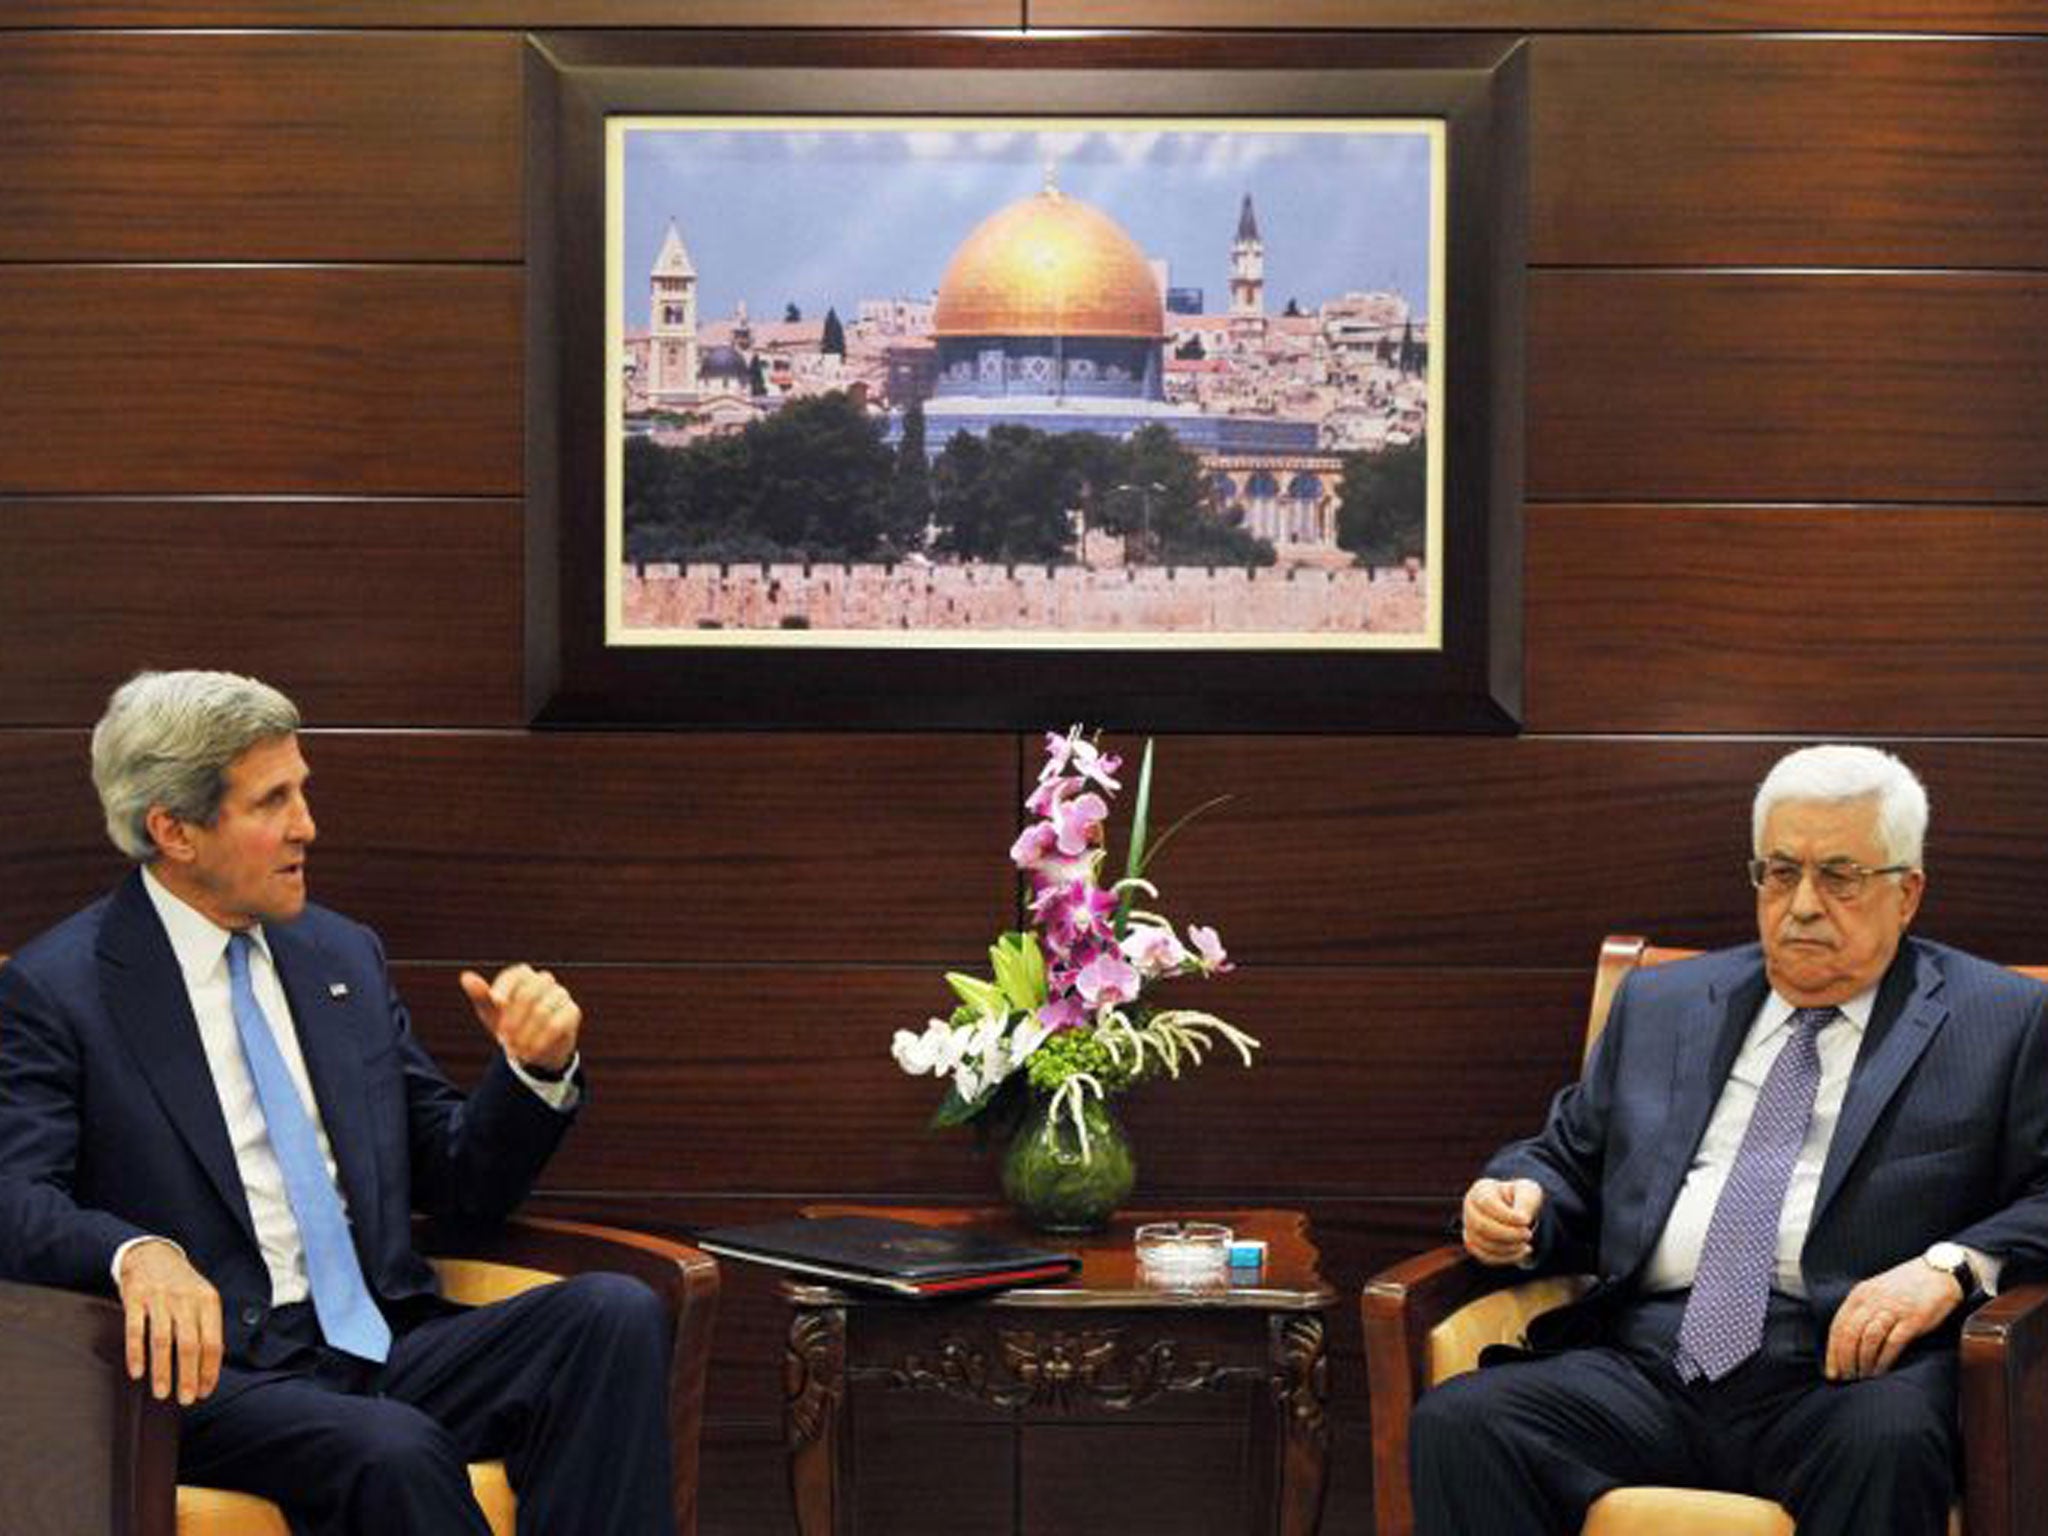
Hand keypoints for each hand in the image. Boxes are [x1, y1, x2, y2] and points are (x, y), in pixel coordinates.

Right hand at [117, 1240, 222, 1403]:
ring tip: (162, 1394)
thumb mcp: (202, 1299)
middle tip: (186, 1400)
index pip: (213, 1342)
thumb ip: (206, 1327)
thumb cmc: (181, 1286)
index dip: (209, 1370)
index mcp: (208, 1301)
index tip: (205, 1392)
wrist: (153, 1254)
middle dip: (188, 1376)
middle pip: (190, 1344)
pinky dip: (136, 1353)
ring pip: (163, 1340)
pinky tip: (137, 1373)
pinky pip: (135, 1329)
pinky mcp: (136, 1298)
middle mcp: (186, 1299)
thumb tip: (211, 1368)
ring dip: (162, 1370)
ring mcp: (160, 1298)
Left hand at [459, 964, 580, 1073]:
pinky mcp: (572, 1012)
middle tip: (503, 1039)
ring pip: (542, 1010)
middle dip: (513, 1018)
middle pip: (529, 993)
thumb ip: (480, 995)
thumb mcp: (491, 1012)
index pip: (516, 974)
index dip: (505, 988)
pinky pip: (557, 1024)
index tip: (496, 1003)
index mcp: (524, 976)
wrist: (533, 1048)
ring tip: (514, 1050)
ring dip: (525, 1034)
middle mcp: (545, 981)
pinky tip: (530, 1054)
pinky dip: (540, 1041)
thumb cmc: (509, 1024)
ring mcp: (561, 995)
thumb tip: (466, 977)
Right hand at [1462, 1177, 1543, 1265]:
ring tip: (1526, 1244)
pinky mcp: (1473, 1243)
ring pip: (1482, 1243)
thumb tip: (1522, 1220)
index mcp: (1481, 1189)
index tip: (1527, 1220)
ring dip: (1508, 1247)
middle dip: (1508, 1234)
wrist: (1516, 1210)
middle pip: (1481, 1225)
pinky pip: (1485, 1256)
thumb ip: (1526, 1201)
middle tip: (1528, 1234)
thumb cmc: (1521, 1197)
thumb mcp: (1528, 1191)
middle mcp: (1469, 1207)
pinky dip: (1505, 1258)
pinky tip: (1521, 1252)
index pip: (1487, 1203)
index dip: (1507, 1215)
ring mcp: (1468, 1226)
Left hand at [1824, 1257, 1964, 1380]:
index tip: (1831, 1371)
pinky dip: (1884, 1360)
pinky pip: (1892, 1343)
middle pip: (1850, 1335)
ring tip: (1861, 1378)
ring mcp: (1893, 1310)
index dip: (1832, 1351)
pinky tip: (1880, 1372)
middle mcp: (1873, 1301)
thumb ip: (1862, 1309)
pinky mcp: (1912, 1320)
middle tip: (1845, 1378)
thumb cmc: (1907, 1285)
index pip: (1838, 1326)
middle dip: (1844, 1360)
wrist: (1939, 1272)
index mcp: (1860, 1294)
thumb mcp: (1876, 1291)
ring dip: (1862, 1362)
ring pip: (1868, 1340)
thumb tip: (1847, 1338)